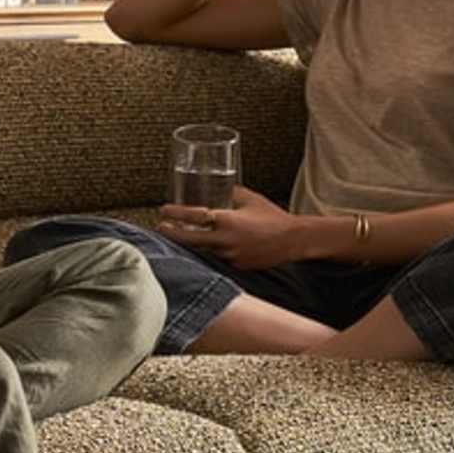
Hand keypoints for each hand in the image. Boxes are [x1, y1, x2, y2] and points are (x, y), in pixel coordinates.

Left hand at [157, 185, 304, 269]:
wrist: (293, 240)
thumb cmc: (272, 216)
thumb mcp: (249, 199)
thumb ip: (231, 193)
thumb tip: (217, 186)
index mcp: (227, 221)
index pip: (194, 217)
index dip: (175, 214)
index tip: (163, 210)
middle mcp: (225, 241)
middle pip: (190, 240)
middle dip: (172, 234)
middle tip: (160, 227)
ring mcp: (230, 256)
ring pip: (203, 250)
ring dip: (191, 243)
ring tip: (178, 236)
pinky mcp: (236, 266)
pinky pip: (218, 258)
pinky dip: (211, 251)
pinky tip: (207, 246)